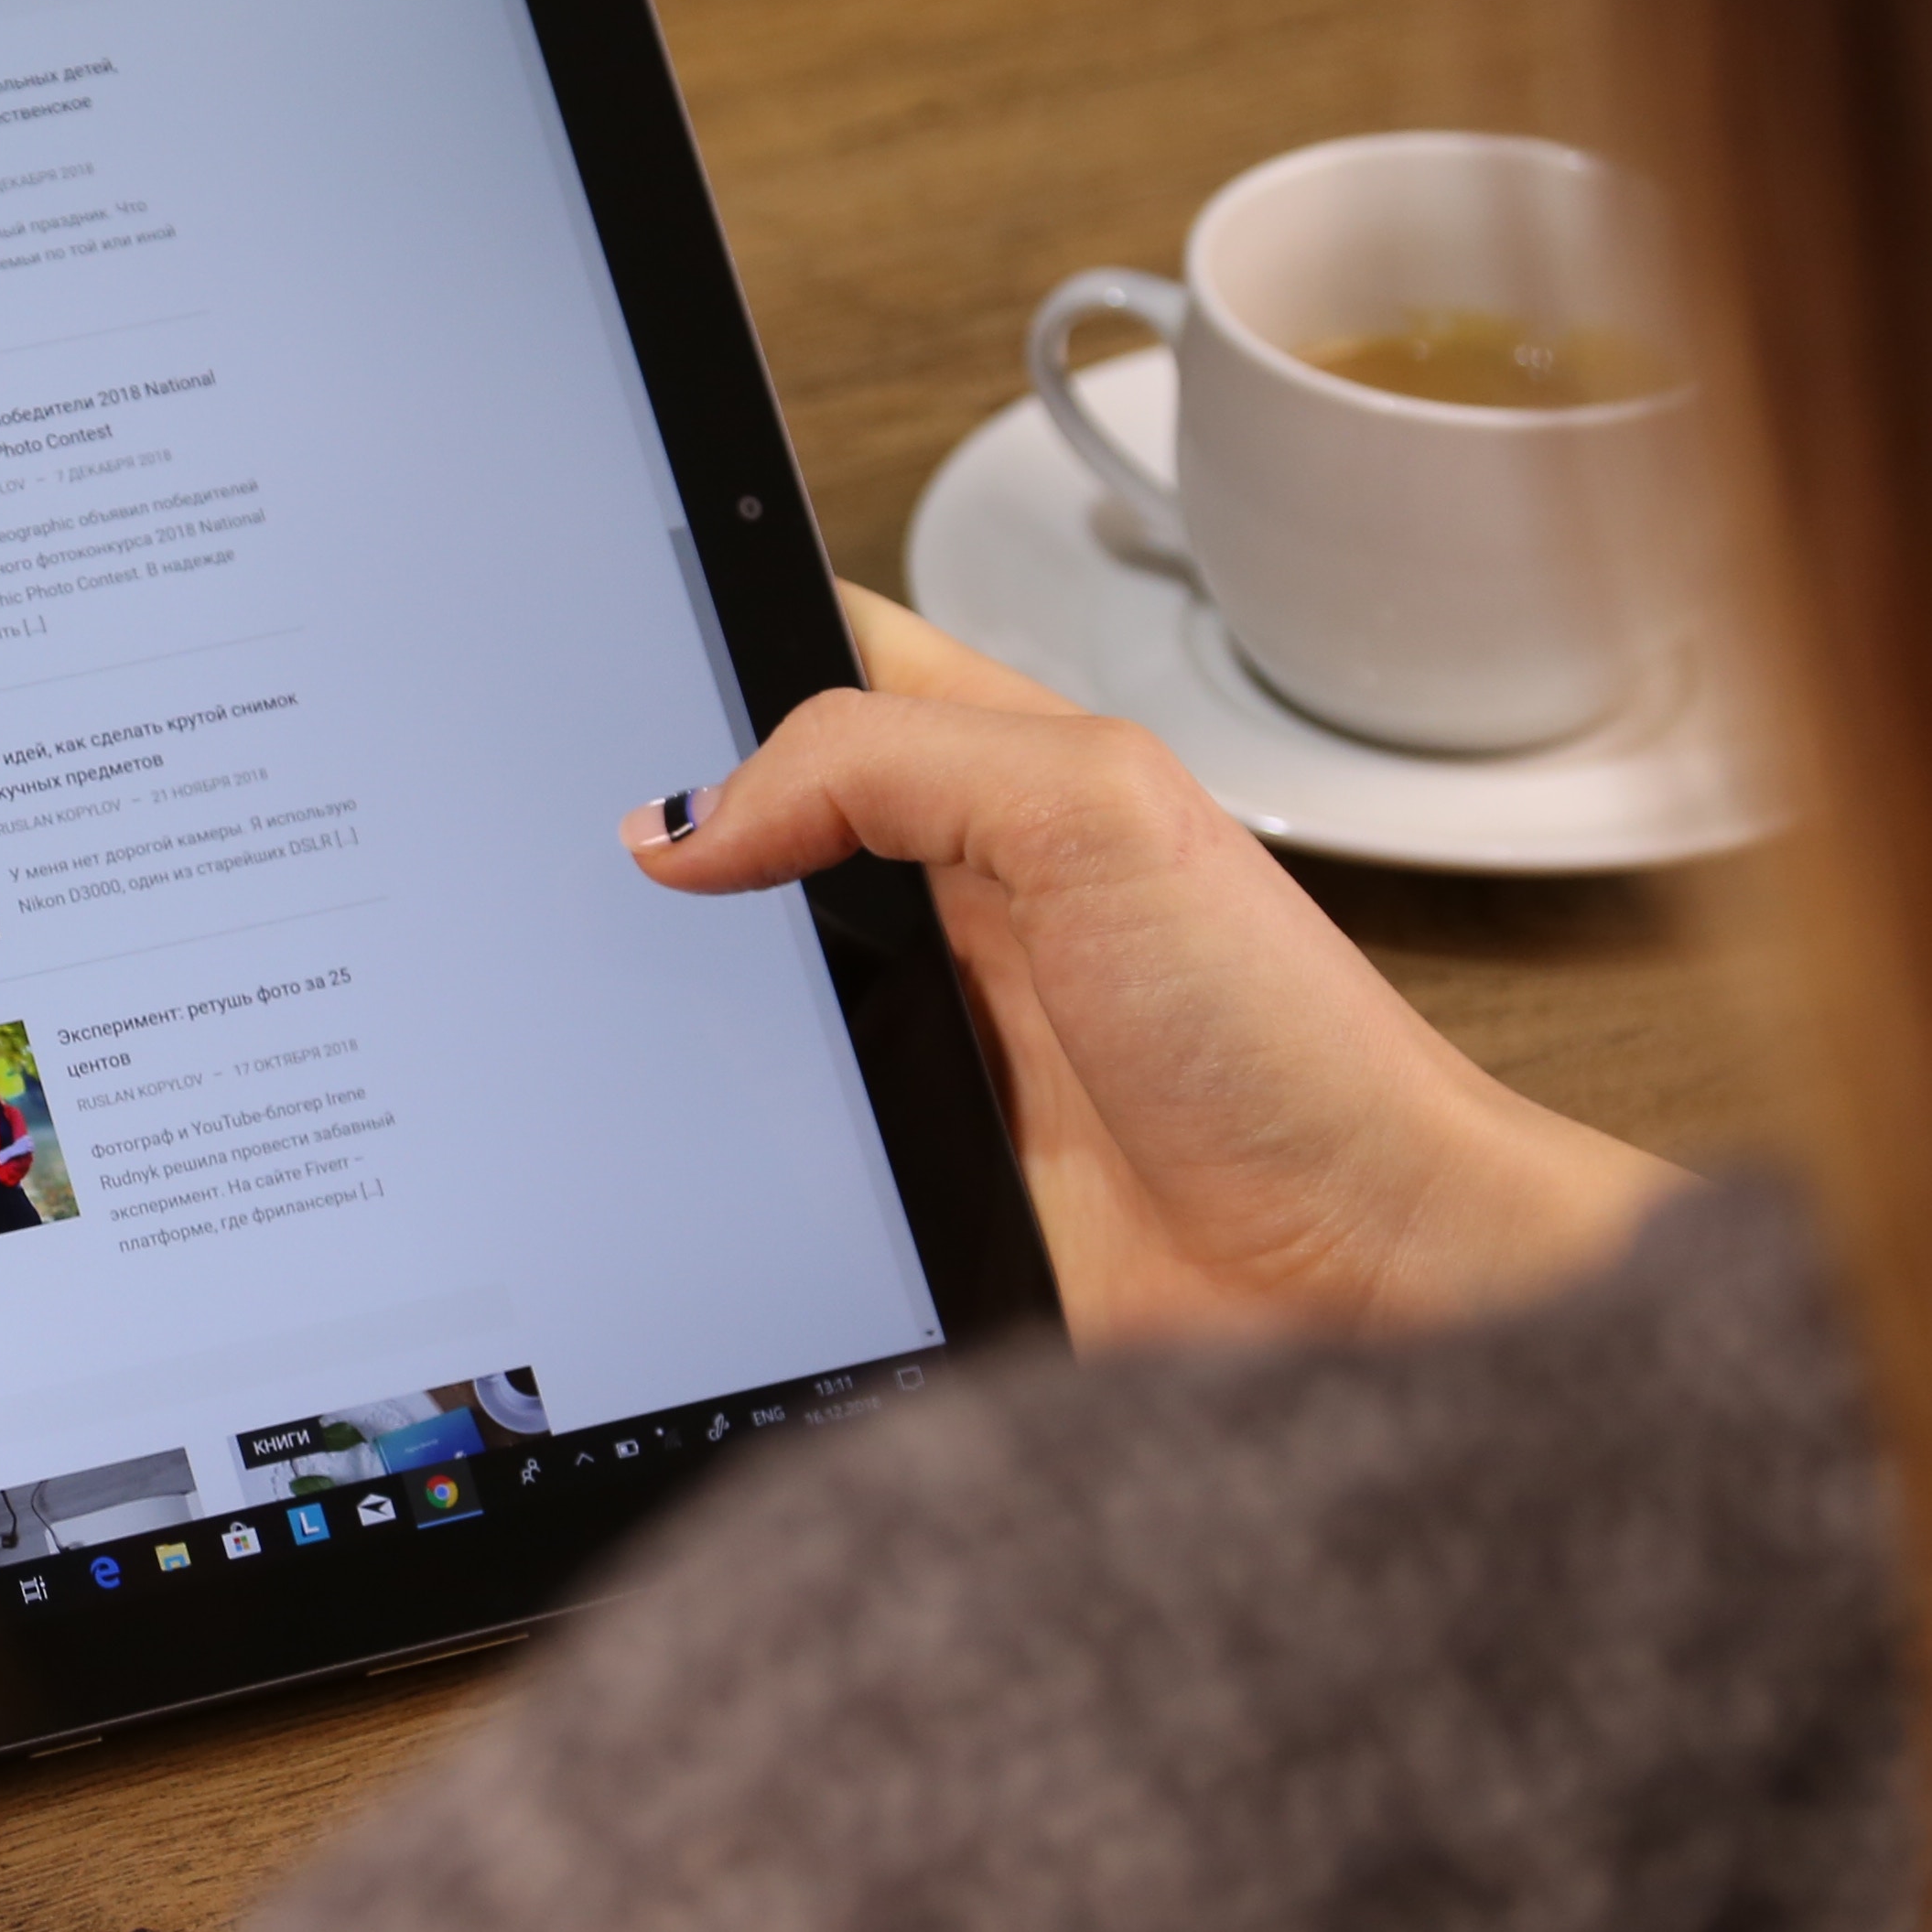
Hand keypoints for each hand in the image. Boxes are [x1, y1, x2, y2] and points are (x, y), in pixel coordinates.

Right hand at [627, 583, 1678, 1343]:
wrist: (1357, 1289)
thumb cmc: (1293, 1050)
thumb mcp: (1102, 815)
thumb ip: (891, 762)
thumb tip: (687, 813)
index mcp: (1006, 776)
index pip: (826, 659)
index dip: (721, 642)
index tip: (607, 668)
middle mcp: (953, 901)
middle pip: (749, 826)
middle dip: (661, 835)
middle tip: (574, 846)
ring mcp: (921, 1040)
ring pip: (730, 984)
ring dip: (674, 999)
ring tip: (607, 989)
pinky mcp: (898, 1170)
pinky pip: (757, 1130)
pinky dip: (704, 1128)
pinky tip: (672, 1127)